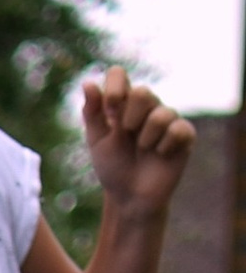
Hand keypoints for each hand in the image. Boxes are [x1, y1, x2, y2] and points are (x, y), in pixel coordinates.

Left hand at [82, 64, 192, 216]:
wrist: (130, 197)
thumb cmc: (113, 168)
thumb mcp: (98, 141)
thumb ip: (92, 113)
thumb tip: (87, 83)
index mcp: (123, 103)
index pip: (118, 75)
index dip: (114, 88)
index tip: (109, 110)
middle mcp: (148, 106)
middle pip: (143, 92)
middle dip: (129, 118)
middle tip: (127, 135)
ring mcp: (168, 119)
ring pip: (161, 113)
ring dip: (145, 138)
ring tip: (143, 150)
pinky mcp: (185, 134)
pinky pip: (177, 129)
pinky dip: (164, 146)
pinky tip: (160, 155)